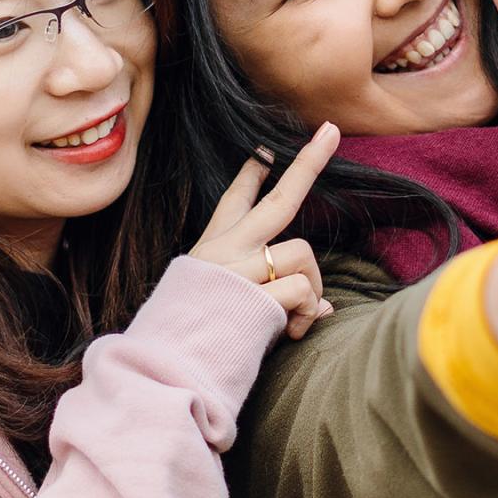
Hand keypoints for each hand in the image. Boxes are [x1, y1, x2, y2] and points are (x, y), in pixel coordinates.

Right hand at [189, 122, 339, 339]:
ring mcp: (242, 267)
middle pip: (280, 199)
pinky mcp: (255, 291)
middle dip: (309, 163)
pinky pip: (303, 290)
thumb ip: (277, 300)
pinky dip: (307, 313)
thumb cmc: (197, 340)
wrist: (166, 366)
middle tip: (331, 131)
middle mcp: (228, 249)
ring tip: (300, 317)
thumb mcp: (226, 307)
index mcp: (213, 249)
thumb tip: (328, 308)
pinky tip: (293, 333)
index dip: (251, 174)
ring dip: (312, 287)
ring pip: (301, 252)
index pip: (234, 201)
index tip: (265, 152)